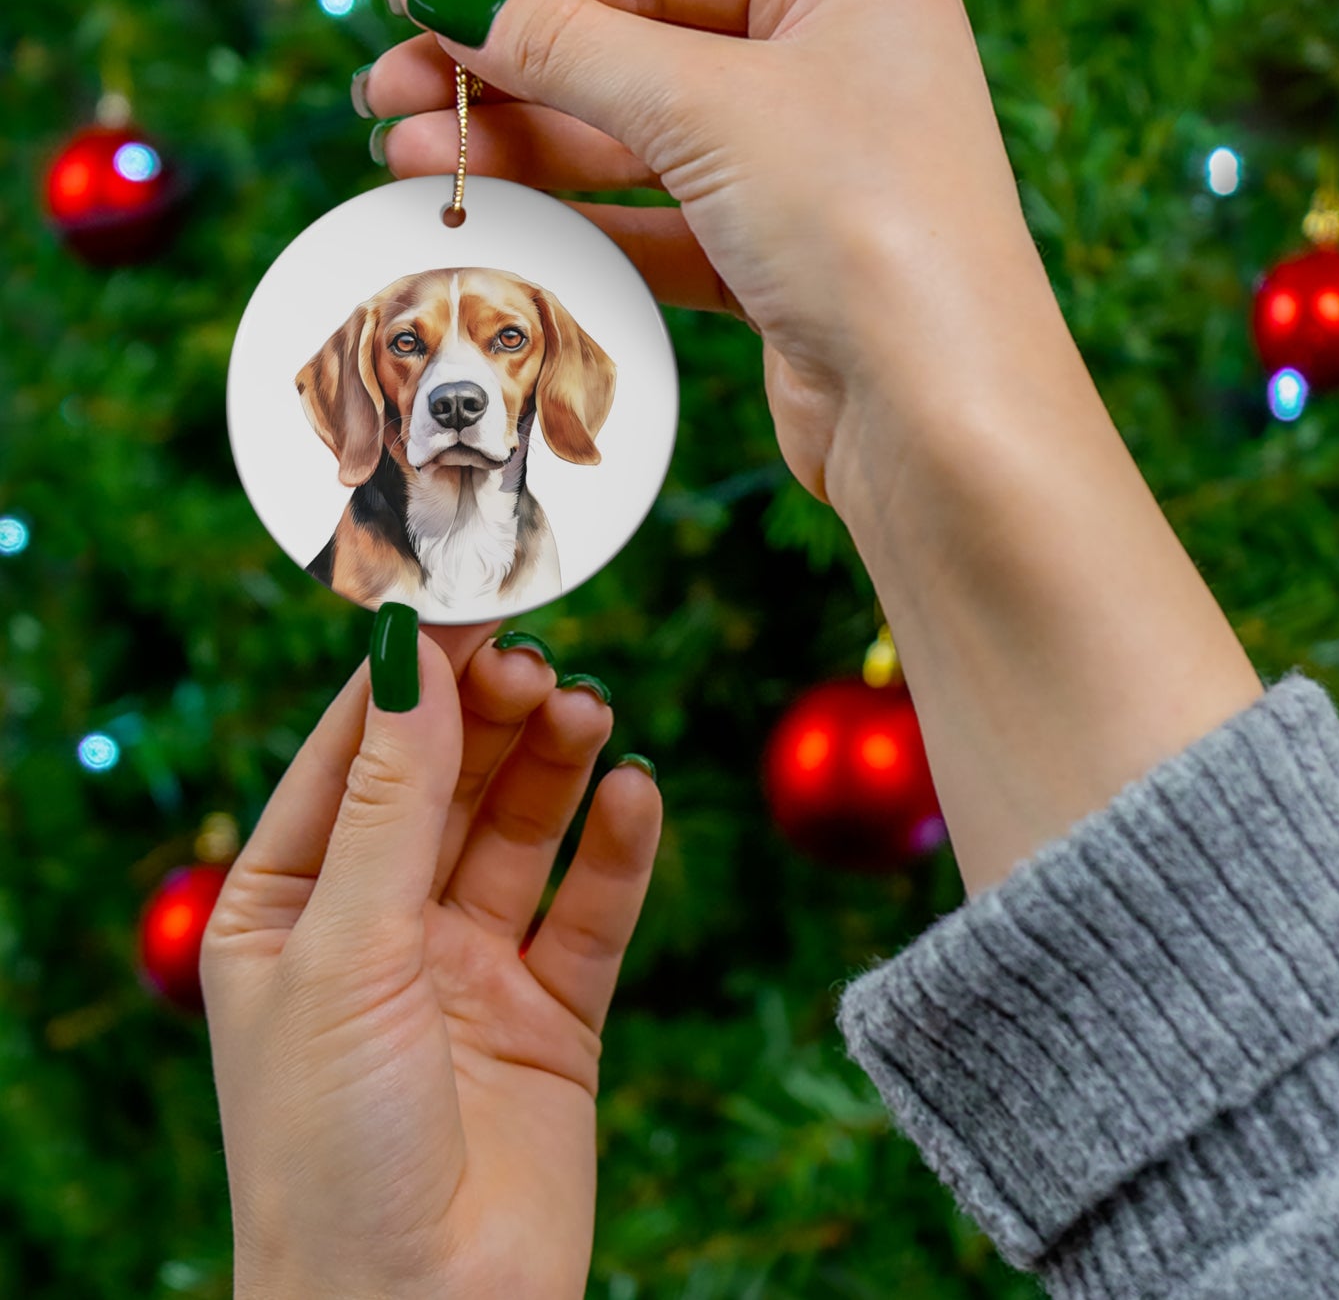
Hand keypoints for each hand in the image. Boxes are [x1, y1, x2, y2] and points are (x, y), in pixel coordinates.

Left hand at [201, 620, 661, 1299]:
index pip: (353, 757)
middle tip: (541, 663)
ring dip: (555, 767)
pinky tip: (636, 794)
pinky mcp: (552, 1014)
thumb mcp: (346, 950)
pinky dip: (617, 850)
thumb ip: (391, 802)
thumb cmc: (331, 1148)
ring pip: (521, 833)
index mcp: (289, 908)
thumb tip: (411, 657)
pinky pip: (591, 910)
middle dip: (491, 718)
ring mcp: (469, 969)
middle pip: (447, 783)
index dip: (410, 680)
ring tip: (589, 711)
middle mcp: (380, 928)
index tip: (468, 604)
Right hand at [361, 0, 1054, 508]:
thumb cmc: (863, 226)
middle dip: (508, 73)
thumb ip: (571, 47)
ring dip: (526, 150)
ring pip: (640, 142)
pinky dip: (580, 221)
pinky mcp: (782, 262)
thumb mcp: (707, 106)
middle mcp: (835, 65)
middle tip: (387, 94)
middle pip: (636, 49)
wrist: (937, 416)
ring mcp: (808, 169)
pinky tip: (494, 218)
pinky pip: (661, 223)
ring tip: (407, 158)